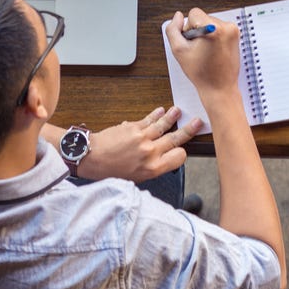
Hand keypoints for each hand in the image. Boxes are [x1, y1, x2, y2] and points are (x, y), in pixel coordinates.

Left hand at [76, 106, 202, 181]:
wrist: (91, 157)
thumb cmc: (110, 171)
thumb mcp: (135, 178)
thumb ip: (151, 168)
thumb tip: (161, 159)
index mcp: (153, 168)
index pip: (179, 157)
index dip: (182, 153)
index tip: (182, 150)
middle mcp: (150, 152)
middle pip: (175, 139)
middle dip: (188, 130)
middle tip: (197, 122)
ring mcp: (142, 137)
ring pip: (163, 125)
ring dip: (173, 117)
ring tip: (179, 111)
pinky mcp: (133, 126)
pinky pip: (149, 119)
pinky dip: (156, 114)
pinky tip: (161, 110)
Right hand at [165, 9, 240, 96]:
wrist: (220, 88)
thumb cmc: (202, 73)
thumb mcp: (179, 50)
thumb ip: (173, 29)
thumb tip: (178, 16)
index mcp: (214, 29)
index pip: (193, 14)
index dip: (188, 29)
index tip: (192, 43)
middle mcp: (227, 27)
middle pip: (202, 18)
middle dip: (197, 31)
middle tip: (199, 50)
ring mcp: (233, 31)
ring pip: (210, 23)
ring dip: (205, 34)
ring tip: (206, 52)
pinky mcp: (236, 35)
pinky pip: (218, 28)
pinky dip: (214, 37)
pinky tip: (213, 51)